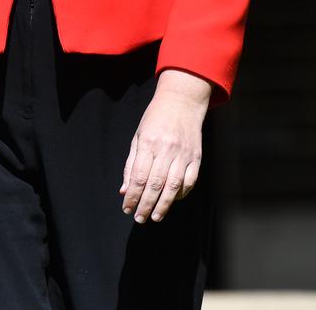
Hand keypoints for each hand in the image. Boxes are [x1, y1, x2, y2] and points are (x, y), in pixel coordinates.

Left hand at [119, 72, 210, 223]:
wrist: (181, 102)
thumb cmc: (155, 119)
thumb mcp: (138, 136)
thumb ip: (131, 164)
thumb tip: (124, 190)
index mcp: (149, 143)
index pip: (139, 176)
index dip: (133, 195)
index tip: (127, 208)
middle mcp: (166, 149)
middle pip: (155, 184)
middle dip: (146, 204)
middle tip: (139, 218)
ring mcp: (183, 154)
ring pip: (173, 186)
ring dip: (163, 205)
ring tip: (155, 217)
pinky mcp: (196, 157)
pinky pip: (190, 181)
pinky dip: (181, 194)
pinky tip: (172, 201)